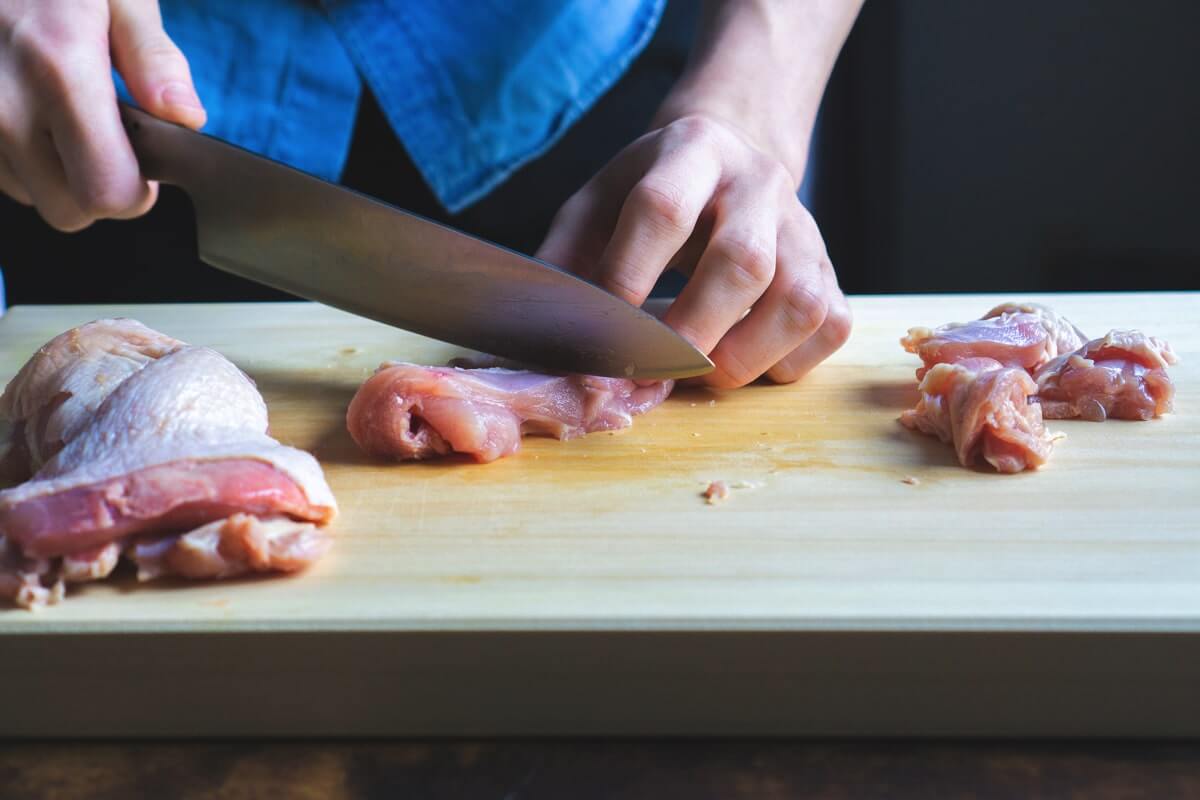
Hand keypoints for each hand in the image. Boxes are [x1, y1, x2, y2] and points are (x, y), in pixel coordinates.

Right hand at [0, 0, 204, 230]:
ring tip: (56, 110)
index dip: (136, 191)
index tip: (144, 167)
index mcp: (58, 71)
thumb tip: (185, 117)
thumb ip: (154, 60)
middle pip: (69, 212)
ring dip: (53, 170)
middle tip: (106, 142)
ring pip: (30, 195)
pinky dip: (18, 153)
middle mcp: (3, 104)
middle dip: (98, 189)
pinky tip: (26, 107)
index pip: (107, 192)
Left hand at [537, 114, 850, 387]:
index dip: (629, 275)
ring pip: (798, 303)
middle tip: (654, 369)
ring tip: (701, 371)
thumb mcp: (597, 203)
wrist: (731, 154)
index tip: (603, 333)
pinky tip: (746, 360)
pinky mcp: (831, 270)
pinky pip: (829, 327)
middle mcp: (757, 183)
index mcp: (690, 153)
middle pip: (741, 262)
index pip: (663, 209)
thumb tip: (544, 333)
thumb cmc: (652, 192)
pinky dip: (788, 363)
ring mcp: (804, 228)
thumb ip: (565, 259)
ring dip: (744, 356)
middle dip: (691, 331)